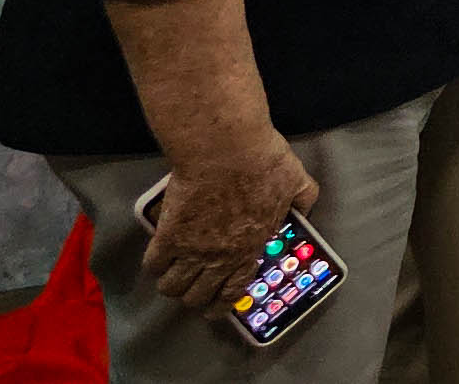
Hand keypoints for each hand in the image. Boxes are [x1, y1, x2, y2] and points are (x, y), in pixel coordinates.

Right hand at [141, 134, 316, 311]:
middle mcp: (219, 257)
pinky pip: (153, 263)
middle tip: (191, 290)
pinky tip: (158, 257)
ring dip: (171, 285)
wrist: (226, 149)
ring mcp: (192, 249)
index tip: (214, 309)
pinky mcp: (167, 235)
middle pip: (196, 296)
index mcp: (250, 247)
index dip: (220, 306)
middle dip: (193, 298)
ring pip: (172, 287)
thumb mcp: (297, 181)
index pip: (233, 290)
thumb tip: (305, 208)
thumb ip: (303, 199)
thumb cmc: (264, 162)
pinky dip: (154, 264)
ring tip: (171, 276)